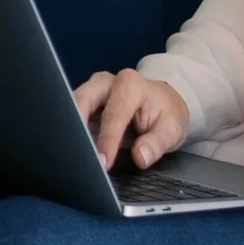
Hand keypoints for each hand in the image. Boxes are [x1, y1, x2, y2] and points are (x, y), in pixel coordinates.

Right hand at [72, 68, 190, 170]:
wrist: (164, 101)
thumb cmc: (166, 113)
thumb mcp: (172, 130)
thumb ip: (156, 144)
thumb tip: (139, 157)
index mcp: (130, 84)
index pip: (113, 115)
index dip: (107, 140)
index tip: (103, 162)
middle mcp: (107, 82)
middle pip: (83, 100)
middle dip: (77, 128)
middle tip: (78, 156)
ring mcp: (93, 90)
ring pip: (71, 105)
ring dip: (71, 129)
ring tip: (73, 154)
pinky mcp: (85, 101)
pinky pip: (71, 114)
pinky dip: (72, 131)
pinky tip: (75, 149)